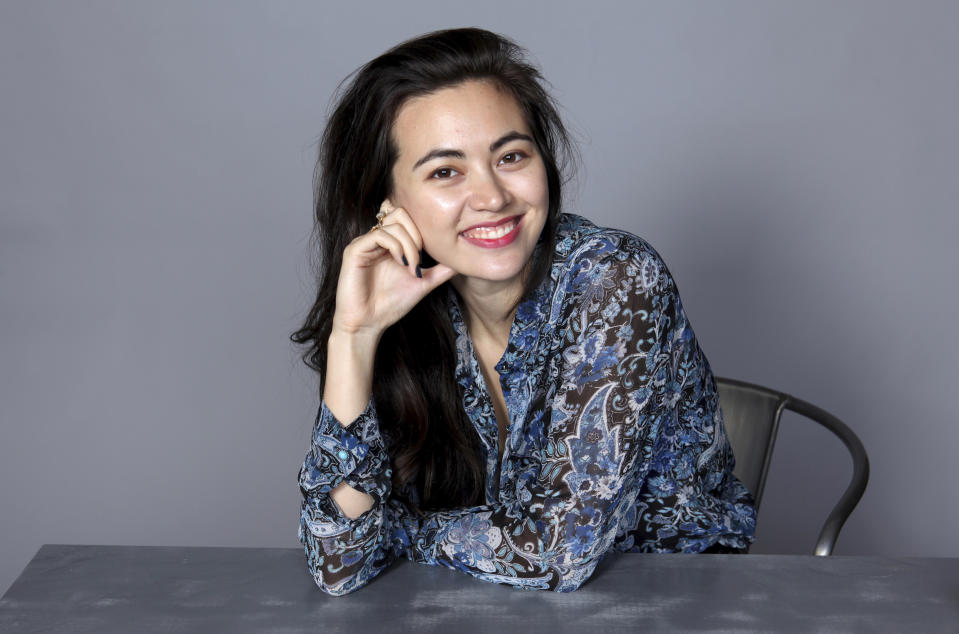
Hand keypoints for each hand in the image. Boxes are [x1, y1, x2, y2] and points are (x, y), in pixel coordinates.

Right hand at [331, 201, 455, 338]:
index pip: (407, 218)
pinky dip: (395, 246)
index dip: (422, 232)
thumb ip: (440, 270)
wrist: (368, 324)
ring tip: (412, 266)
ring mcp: (364, 243)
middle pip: (400, 212)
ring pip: (392, 222)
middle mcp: (375, 239)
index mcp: (389, 243)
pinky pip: (379, 234)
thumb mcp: (423, 283)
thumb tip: (461, 261)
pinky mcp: (354, 250)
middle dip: (417, 234)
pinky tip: (401, 263)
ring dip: (409, 245)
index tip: (426, 258)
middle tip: (420, 260)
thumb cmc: (390, 305)